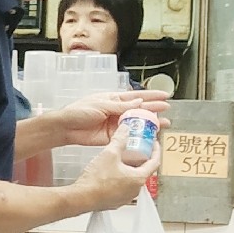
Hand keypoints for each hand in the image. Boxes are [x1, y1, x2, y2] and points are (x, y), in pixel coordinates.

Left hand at [47, 90, 168, 148]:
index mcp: (114, 99)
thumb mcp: (101, 105)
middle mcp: (117, 111)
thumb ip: (120, 106)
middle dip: (154, 109)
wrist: (66, 128)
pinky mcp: (113, 136)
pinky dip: (138, 136)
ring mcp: (116, 124)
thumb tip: (139, 101)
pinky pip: (128, 136)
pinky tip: (149, 137)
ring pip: (136, 123)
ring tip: (164, 124)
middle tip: (168, 110)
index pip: (136, 96)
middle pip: (139, 110)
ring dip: (149, 124)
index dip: (151, 96)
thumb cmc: (79, 111)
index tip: (165, 95)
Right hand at [73, 128, 162, 212]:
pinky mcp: (116, 202)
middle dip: (140, 159)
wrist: (81, 197)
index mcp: (138, 178)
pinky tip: (110, 173)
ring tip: (121, 160)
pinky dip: (120, 179)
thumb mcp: (109, 154)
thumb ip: (119, 140)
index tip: (153, 144)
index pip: (155, 162)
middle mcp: (135, 190)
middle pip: (143, 171)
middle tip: (135, 149)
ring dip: (129, 170)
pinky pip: (122, 188)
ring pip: (132, 180)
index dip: (155, 150)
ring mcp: (125, 197)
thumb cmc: (96, 181)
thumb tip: (125, 130)